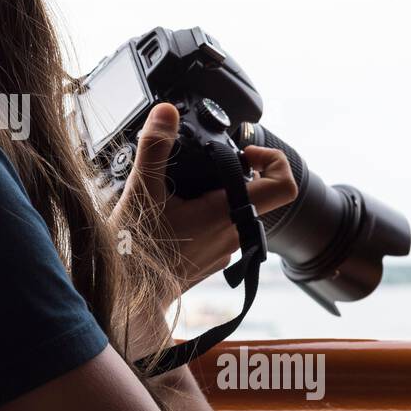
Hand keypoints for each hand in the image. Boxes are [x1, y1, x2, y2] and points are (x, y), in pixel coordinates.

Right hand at [109, 102, 298, 292]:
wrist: (127, 298)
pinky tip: (171, 214)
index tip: (246, 152)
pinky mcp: (208, 262)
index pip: (283, 185)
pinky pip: (216, 231)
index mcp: (227, 213)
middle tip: (200, 163)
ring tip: (177, 190)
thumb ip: (155, 147)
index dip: (273, 160)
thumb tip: (166, 112)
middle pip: (251, 194)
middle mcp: (233, 234)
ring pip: (231, 212)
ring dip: (212, 196)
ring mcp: (222, 251)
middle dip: (228, 173)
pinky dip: (200, 217)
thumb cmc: (136, 251)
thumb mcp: (142, 190)